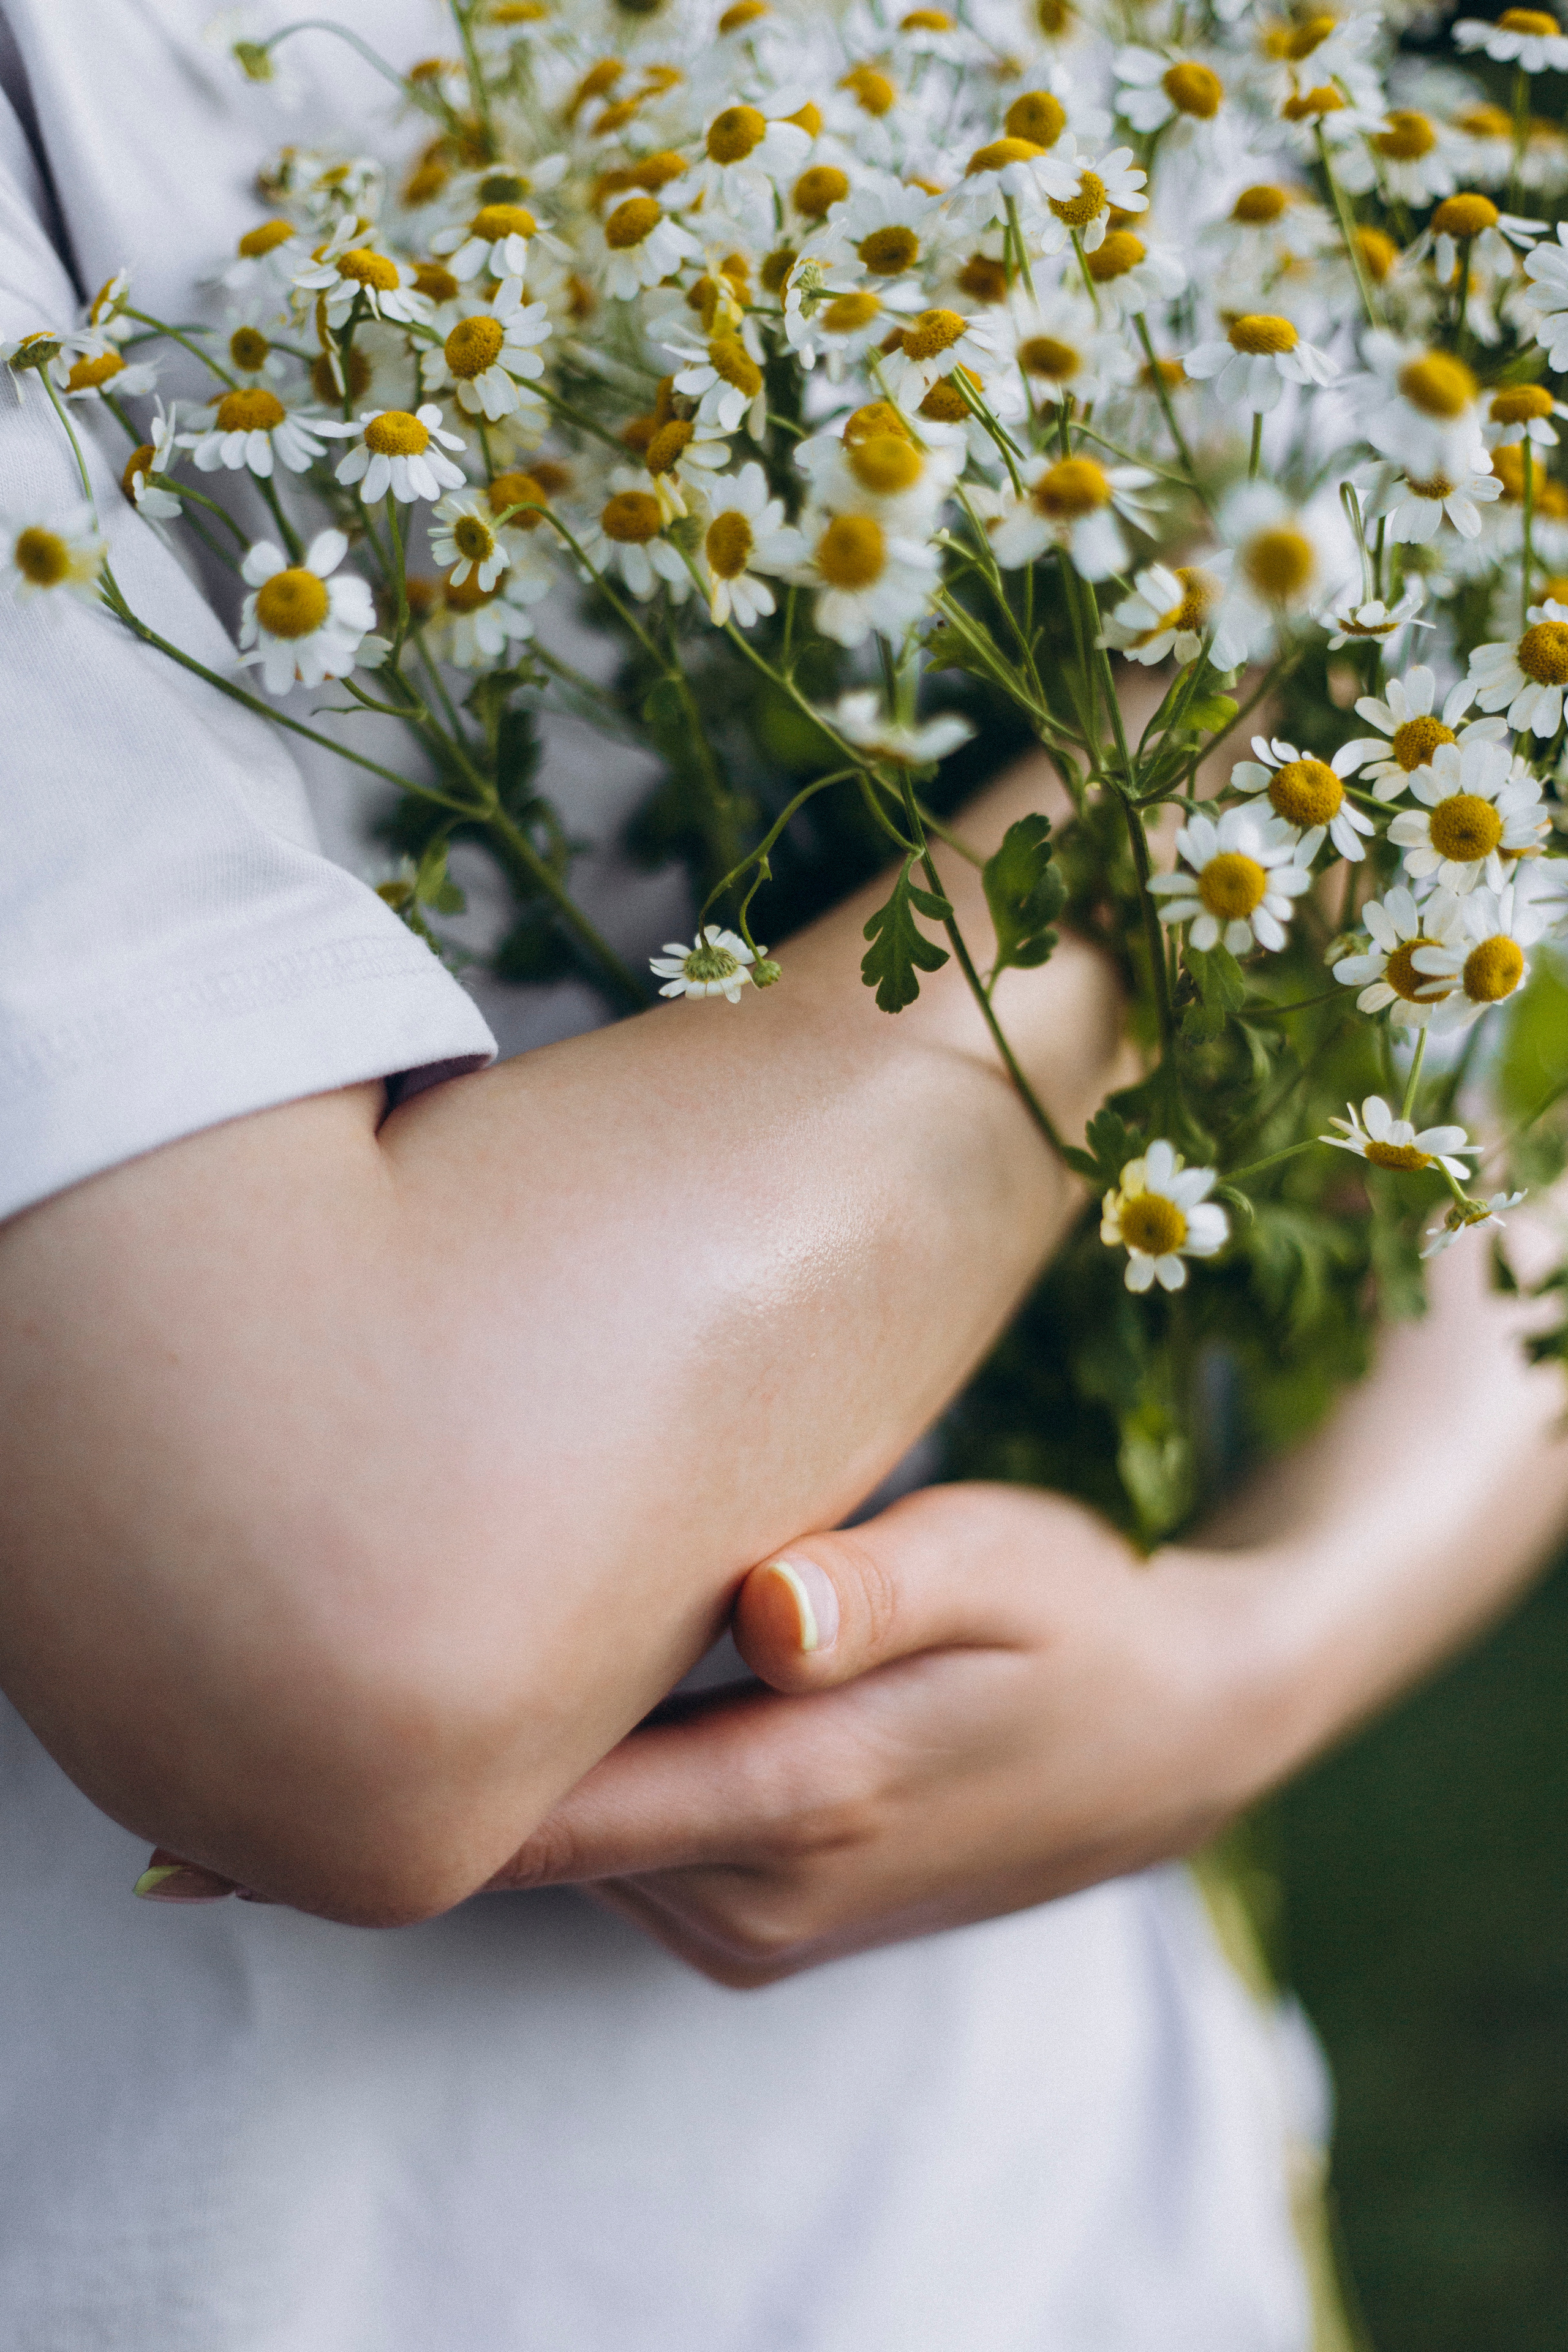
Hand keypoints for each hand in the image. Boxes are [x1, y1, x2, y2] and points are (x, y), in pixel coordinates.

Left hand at [480, 1482, 1290, 1986]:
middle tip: (430, 1566)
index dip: (412, 1763)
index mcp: (802, 1799)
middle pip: (531, 1826)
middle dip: (467, 1720)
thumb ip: (873, 1589)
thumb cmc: (1073, 1614)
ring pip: (572, 1843)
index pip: (543, 1817)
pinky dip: (604, 1778)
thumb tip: (766, 1610)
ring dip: (540, 1747)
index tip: (323, 1689)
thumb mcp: (996, 1560)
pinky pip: (623, 1854)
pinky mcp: (757, 1935)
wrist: (1173, 1740)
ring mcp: (754, 1933)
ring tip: (538, 1596)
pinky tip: (637, 1676)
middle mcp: (756, 1899)